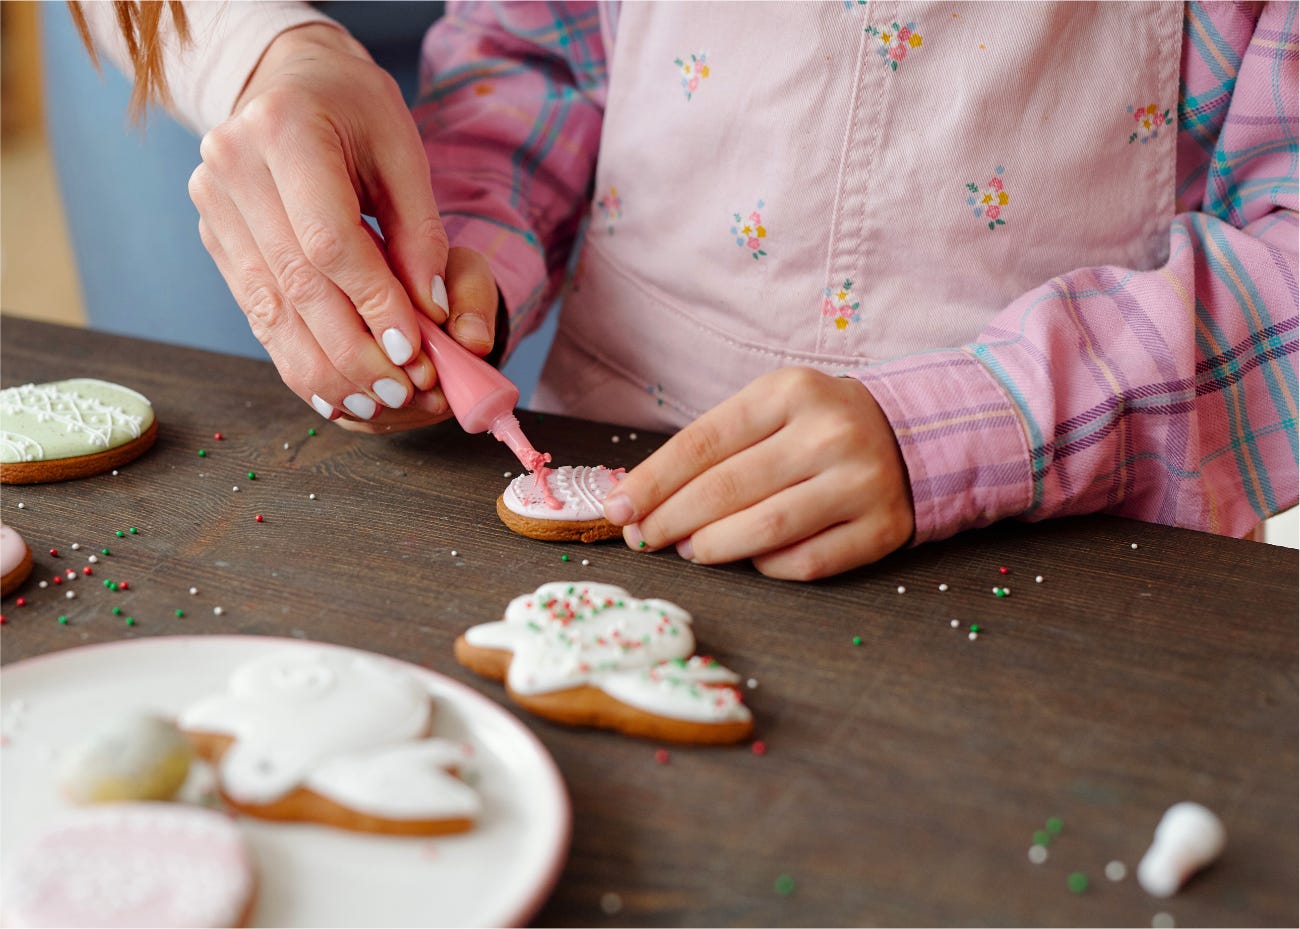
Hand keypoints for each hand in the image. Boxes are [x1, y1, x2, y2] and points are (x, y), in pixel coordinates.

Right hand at [188, 24, 491, 430]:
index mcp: (282, 131)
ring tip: (378, 402)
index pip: (329, 241)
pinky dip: (300, 359)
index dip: (373, 302)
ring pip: (271, 311)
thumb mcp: (403, 151)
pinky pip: (258, 315)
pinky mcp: (215, 241)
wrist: (292, 82)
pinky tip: (338, 391)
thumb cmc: (357, 111)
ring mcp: (214, 208)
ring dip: (327, 368)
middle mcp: (232, 168)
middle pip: (297, 284)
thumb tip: (433, 313)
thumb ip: (421, 232)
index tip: (415, 349)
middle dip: (355, 349)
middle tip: (405, 391)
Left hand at [601, 367, 914, 580]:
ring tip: (690, 550)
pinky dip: (766, 567)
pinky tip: (750, 559)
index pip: (703, 442)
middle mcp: (829, 434)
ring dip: (713, 548)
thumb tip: (640, 500)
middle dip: (671, 520)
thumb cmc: (816, 426)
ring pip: (765, 530)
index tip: (617, 510)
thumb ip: (713, 446)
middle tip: (644, 538)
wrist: (913, 434)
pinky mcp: (882, 528)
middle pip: (727, 489)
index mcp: (790, 392)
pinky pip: (805, 563)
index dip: (652, 482)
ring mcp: (861, 482)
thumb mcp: (770, 409)